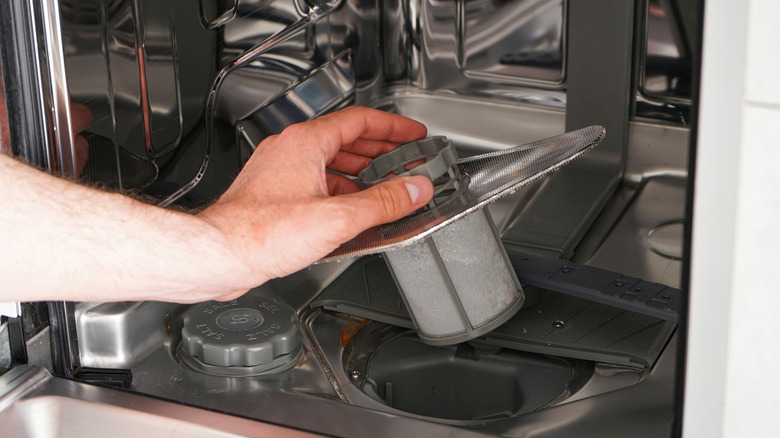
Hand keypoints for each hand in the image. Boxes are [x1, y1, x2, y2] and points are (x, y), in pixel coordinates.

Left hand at [198, 106, 433, 299]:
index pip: (360, 120)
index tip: (412, 133)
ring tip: (387, 185)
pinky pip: (316, 183)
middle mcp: (290, 151)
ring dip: (362, 173)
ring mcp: (280, 172)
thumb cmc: (260, 233)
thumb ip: (383, 203)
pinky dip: (340, 191)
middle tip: (406, 158)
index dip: (393, 126)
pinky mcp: (275, 195)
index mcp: (305, 143)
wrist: (220, 254)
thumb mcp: (337, 218)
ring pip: (330, 163)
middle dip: (381, 150)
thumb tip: (414, 190)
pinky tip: (353, 210)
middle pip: (346, 140)